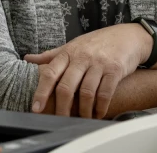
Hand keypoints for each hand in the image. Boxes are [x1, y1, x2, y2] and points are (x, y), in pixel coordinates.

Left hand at [24, 23, 150, 118]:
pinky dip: (100, 107)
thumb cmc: (98, 42)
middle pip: (67, 86)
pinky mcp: (115, 69)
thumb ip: (51, 55)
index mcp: (68, 52)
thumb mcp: (73, 45)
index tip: (36, 108)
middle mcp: (82, 57)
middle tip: (60, 120)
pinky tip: (98, 113)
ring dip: (83, 111)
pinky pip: (105, 93)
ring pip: (86, 92)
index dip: (41, 91)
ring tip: (82, 119)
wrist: (128, 36)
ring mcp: (99, 63)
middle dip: (62, 108)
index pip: (50, 72)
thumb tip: (27, 59)